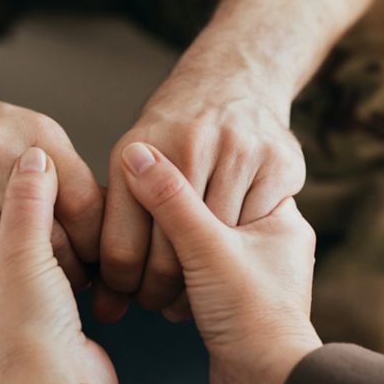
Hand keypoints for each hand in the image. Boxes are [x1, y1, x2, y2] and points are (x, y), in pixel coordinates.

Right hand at [0, 81, 103, 282]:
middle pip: (43, 234)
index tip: (95, 265)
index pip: (84, 205)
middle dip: (59, 267)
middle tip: (61, 281)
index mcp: (37, 136)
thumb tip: (113, 228)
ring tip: (19, 276)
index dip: (94, 246)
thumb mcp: (34, 140)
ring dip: (9, 272)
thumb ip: (68, 180)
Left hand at [0, 147, 117, 383]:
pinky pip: (59, 276)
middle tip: (45, 181)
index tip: (8, 167)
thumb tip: (34, 157)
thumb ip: (27, 205)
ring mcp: (18, 312)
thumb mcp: (22, 258)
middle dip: (26, 214)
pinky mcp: (53, 318)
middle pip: (1, 239)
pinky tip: (87, 242)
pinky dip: (73, 260)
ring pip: (34, 257)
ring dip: (54, 237)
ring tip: (70, 211)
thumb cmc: (29, 338)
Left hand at [99, 35, 304, 319]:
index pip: (122, 249)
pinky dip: (242, 253)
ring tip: (191, 290)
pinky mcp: (279, 162)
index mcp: (137, 152)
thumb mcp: (132, 160)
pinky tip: (230, 261)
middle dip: (160, 293)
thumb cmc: (176, 134)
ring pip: (217, 250)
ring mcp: (239, 152)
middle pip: (170, 258)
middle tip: (158, 303)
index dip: (122, 286)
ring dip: (203, 283)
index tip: (125, 296)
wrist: (236, 78)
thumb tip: (105, 304)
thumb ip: (117, 222)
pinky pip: (256, 230)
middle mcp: (188, 147)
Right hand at [121, 142, 320, 383]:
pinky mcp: (230, 303)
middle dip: (169, 224)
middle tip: (137, 221)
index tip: (144, 176)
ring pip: (196, 247)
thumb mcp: (206, 247)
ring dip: (166, 256)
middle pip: (207, 212)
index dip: (182, 176)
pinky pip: (192, 276)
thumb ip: (170, 200)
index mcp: (280, 218)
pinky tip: (152, 285)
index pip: (225, 177)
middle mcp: (270, 243)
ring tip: (142, 264)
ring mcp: (250, 275)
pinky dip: (171, 279)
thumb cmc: (252, 317)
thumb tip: (137, 154)